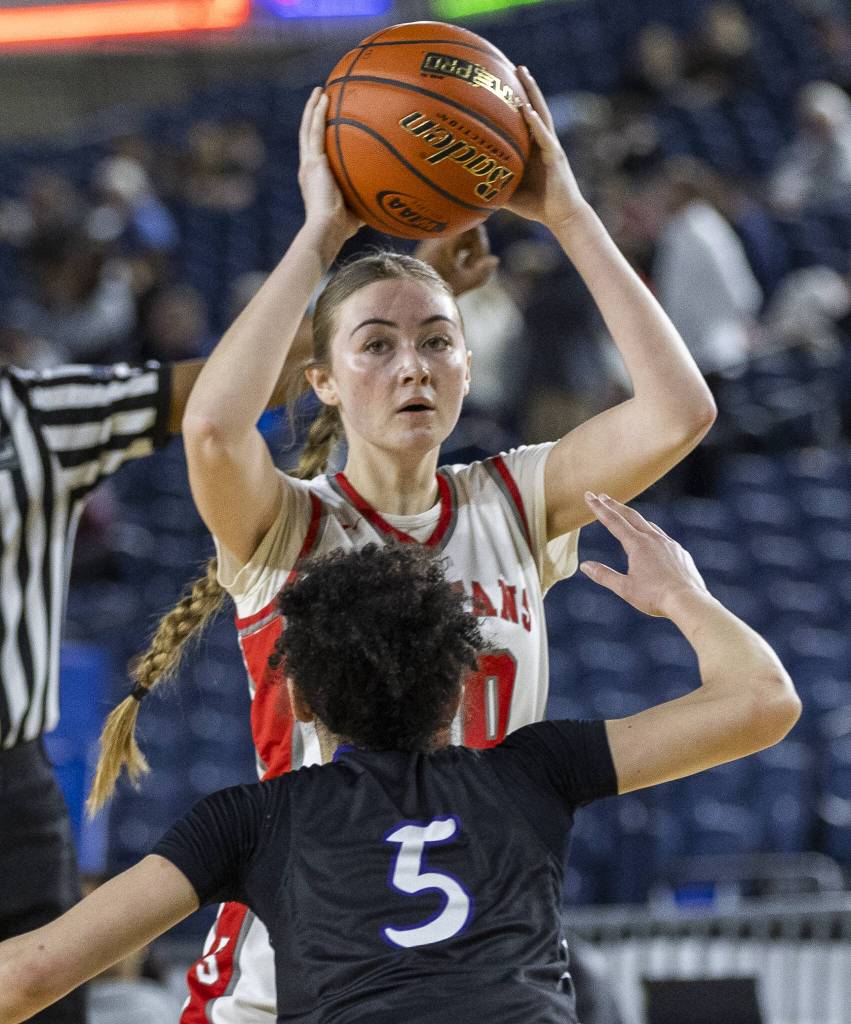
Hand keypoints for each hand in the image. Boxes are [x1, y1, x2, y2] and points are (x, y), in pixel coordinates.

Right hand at [298, 87, 361, 243]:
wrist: (327, 229)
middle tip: (319, 97)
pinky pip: (314, 131)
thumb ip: (365, 202)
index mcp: (315, 178)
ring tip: (319, 90)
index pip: (315, 151)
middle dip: (312, 115)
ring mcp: (309, 163)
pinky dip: (317, 113)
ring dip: (312, 108)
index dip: (318, 136)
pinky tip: (323, 97)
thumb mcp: (355, 212)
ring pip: (307, 128)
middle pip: (308, 134)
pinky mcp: (313, 162)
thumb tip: (383, 203)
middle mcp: (308, 168)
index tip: (323, 122)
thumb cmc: (342, 228)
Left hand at [414, 225, 499, 295]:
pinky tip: (461, 269)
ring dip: (471, 252)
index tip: (480, 257)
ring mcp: (438, 240)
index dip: (481, 239)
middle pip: (470, 230)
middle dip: (477, 248)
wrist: (409, 293)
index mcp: (446, 239)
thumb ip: (482, 273)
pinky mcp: (436, 247)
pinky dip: (463, 253)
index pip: (473, 224)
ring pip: (464, 238)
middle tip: (473, 268)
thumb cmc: (435, 289)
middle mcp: (441, 235)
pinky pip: (456, 243)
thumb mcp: (462, 283)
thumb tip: (495, 260)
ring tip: (467, 270)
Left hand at [502, 67, 585, 228]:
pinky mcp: (556, 157)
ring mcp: (551, 147)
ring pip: (541, 114)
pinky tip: (528, 110)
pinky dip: (536, 123)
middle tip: (514, 65)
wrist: (561, 217)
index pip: (524, 119)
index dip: (515, 100)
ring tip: (523, 73)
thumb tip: (465, 187)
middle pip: (534, 107)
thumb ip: (492, 185)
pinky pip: (544, 137)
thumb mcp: (508, 194)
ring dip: (532, 93)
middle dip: (525, 86)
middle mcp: (542, 142)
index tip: (503, 81)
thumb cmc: (536, 206)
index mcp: (532, 148)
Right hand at [579, 493, 707, 617]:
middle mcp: (653, 539)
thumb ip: (604, 575)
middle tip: (603, 496)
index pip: (613, 521)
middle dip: (615, 505)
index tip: (590, 496)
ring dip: (633, 518)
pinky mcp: (680, 552)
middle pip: (630, 516)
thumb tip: (585, 566)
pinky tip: (651, 540)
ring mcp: (669, 544)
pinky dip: (651, 533)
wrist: (688, 601)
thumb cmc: (655, 597)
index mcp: (637, 545)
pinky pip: (662, 537)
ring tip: (625, 516)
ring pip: (648, 525)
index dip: (599, 508)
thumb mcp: (625, 588)